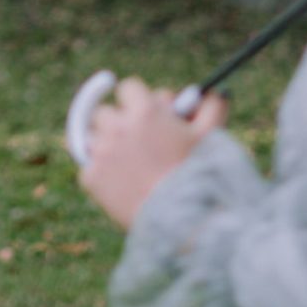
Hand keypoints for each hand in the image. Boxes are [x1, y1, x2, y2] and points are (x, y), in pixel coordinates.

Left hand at [80, 77, 227, 229]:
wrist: (181, 219)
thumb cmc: (199, 174)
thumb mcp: (211, 135)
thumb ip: (212, 107)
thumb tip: (216, 92)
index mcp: (144, 110)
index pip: (128, 88)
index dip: (138, 100)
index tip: (146, 112)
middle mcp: (117, 127)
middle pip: (106, 112)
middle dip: (120, 122)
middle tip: (138, 141)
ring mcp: (101, 152)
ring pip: (94, 138)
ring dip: (108, 146)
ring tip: (131, 165)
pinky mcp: (91, 178)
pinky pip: (90, 167)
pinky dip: (102, 174)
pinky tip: (122, 184)